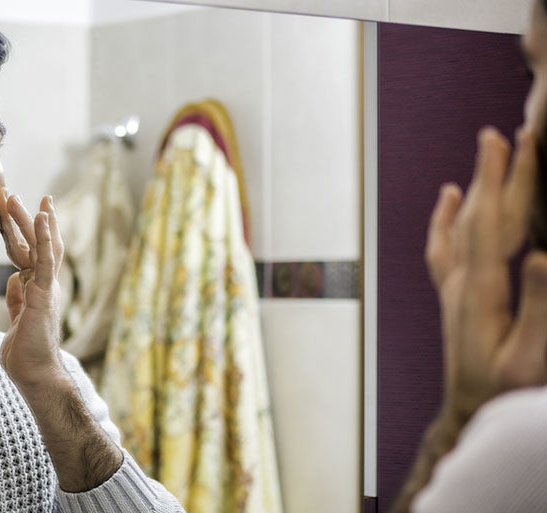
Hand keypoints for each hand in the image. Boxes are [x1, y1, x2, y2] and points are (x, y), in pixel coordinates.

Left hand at [0, 189, 65, 387]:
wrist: (35, 375)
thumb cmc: (25, 354)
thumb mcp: (17, 319)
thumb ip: (17, 299)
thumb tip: (14, 281)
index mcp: (36, 289)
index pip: (26, 252)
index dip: (17, 231)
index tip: (9, 210)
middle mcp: (45, 284)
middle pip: (34, 243)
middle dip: (22, 217)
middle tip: (10, 192)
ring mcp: (47, 287)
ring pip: (41, 245)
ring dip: (31, 220)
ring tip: (22, 197)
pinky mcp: (46, 292)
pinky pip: (45, 259)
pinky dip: (44, 236)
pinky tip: (42, 216)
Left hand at [426, 126, 546, 426]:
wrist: (470, 417)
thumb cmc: (505, 394)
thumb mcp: (530, 358)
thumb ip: (538, 306)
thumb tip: (542, 255)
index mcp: (479, 292)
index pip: (489, 222)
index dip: (503, 179)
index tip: (512, 140)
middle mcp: (459, 284)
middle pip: (473, 216)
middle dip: (489, 173)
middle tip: (501, 133)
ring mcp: (452, 290)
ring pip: (458, 226)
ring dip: (473, 188)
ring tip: (483, 154)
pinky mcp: (453, 298)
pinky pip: (443, 246)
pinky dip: (445, 217)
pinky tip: (449, 199)